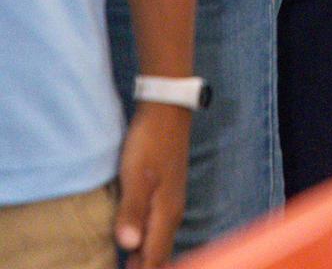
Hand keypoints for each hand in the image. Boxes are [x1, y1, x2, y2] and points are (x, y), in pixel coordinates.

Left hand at [115, 102, 190, 267]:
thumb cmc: (150, 143)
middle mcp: (172, 213)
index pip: (155, 259)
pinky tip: (133, 241)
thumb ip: (132, 211)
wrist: (167, 110)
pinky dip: (146, 242)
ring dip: (145, 257)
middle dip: (144, 268)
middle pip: (160, 254)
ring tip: (126, 266)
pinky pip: (157, 228)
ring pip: (159, 241)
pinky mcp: (166, 192)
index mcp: (166, 213)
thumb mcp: (136, 175)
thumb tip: (128, 246)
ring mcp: (171, 202)